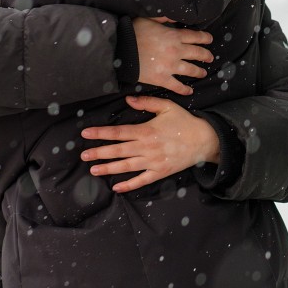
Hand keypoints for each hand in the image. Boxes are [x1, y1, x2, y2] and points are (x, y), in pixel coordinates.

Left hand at [80, 96, 220, 192]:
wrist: (203, 140)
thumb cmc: (184, 122)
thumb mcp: (167, 106)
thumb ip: (146, 103)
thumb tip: (128, 100)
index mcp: (146, 130)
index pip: (118, 132)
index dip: (101, 133)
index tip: (86, 134)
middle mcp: (146, 147)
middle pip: (118, 151)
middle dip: (99, 153)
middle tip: (84, 156)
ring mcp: (152, 162)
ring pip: (126, 166)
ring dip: (108, 168)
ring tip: (94, 170)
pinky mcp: (159, 172)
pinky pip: (141, 180)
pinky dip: (129, 185)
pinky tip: (117, 187)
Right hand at [133, 17, 213, 95]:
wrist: (120, 50)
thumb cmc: (133, 32)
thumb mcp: (149, 19)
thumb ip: (164, 18)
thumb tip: (175, 17)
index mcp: (173, 35)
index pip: (195, 36)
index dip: (204, 38)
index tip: (210, 40)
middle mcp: (176, 50)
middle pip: (197, 53)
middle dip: (206, 55)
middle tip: (210, 58)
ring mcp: (170, 65)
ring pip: (190, 69)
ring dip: (199, 71)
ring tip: (203, 73)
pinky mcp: (162, 78)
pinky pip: (177, 85)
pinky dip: (184, 89)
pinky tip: (190, 91)